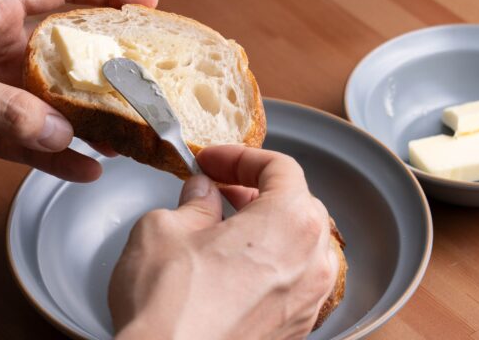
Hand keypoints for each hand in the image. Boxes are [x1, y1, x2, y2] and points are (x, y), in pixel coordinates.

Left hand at [0, 0, 156, 180]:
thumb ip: (2, 105)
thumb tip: (58, 130)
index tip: (145, 3)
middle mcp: (5, 49)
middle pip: (72, 53)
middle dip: (108, 70)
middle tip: (142, 86)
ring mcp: (5, 91)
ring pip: (62, 103)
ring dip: (91, 123)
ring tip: (120, 140)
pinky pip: (40, 143)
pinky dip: (63, 158)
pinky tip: (85, 168)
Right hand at [109, 145, 338, 339]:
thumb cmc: (169, 302)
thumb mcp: (165, 228)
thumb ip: (192, 201)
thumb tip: (203, 193)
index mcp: (290, 221)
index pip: (280, 168)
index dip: (240, 157)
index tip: (211, 161)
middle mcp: (313, 259)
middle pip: (295, 203)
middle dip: (253, 190)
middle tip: (216, 188)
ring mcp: (309, 299)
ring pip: (297, 243)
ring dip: (264, 226)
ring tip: (224, 226)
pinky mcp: (296, 329)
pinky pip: (292, 279)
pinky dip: (269, 262)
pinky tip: (233, 267)